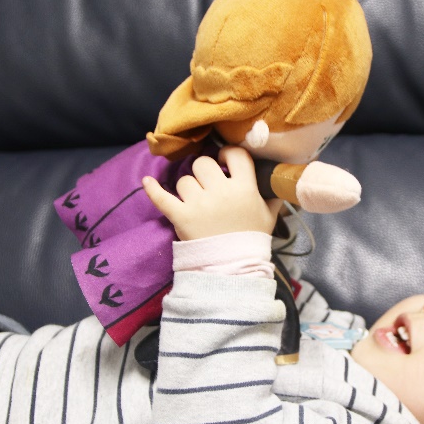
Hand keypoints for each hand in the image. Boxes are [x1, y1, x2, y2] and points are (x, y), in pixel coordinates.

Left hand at [143, 146, 282, 240]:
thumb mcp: (269, 216)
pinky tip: (147, 182)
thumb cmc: (252, 240)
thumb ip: (272, 195)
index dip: (228, 154)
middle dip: (204, 172)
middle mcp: (221, 192)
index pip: (236, 154)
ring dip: (188, 188)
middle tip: (208, 185)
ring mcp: (199, 204)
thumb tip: (276, 180)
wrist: (234, 268)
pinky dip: (153, 189)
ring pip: (184, 180)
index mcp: (245, 188)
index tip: (225, 163)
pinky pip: (162, 198)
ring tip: (195, 202)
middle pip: (203, 164)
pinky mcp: (180, 216)